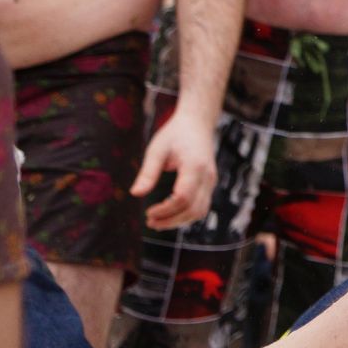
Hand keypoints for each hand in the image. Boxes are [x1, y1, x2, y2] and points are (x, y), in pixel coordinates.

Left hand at [132, 112, 217, 228]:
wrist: (197, 124)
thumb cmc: (175, 135)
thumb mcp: (157, 150)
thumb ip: (148, 172)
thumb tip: (135, 194)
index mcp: (195, 166)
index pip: (183, 197)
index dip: (165, 209)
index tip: (148, 212)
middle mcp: (207, 176)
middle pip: (193, 209)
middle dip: (171, 220)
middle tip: (150, 223)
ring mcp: (211, 181)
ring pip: (200, 211)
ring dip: (179, 221)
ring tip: (158, 223)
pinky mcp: (209, 184)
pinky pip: (202, 206)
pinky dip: (186, 215)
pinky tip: (170, 216)